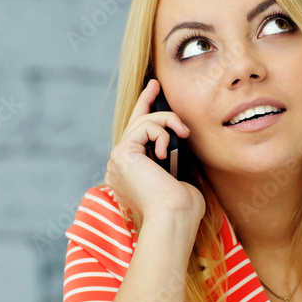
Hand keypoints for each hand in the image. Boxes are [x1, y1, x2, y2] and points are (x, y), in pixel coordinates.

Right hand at [104, 79, 205, 225]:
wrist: (174, 217)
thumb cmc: (182, 207)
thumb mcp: (178, 178)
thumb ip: (171, 160)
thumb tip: (177, 141)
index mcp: (130, 176)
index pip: (136, 139)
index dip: (144, 115)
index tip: (154, 95)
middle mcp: (119, 168)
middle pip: (133, 126)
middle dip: (146, 102)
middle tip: (156, 84)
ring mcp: (117, 161)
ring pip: (142, 124)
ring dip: (167, 122)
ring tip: (184, 134)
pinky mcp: (122, 154)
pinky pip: (143, 127)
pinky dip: (161, 132)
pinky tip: (167, 150)